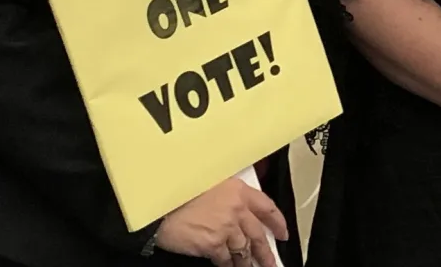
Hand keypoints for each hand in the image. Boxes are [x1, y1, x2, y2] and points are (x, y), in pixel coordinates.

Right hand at [154, 177, 287, 266]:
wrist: (157, 205)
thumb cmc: (177, 192)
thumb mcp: (208, 182)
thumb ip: (227, 195)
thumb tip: (236, 209)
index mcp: (238, 190)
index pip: (267, 207)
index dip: (278, 222)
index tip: (283, 233)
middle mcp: (236, 209)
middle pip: (258, 234)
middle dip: (266, 252)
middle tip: (272, 262)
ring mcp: (226, 228)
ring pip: (244, 250)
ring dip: (248, 262)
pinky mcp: (213, 244)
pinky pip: (226, 260)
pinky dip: (228, 265)